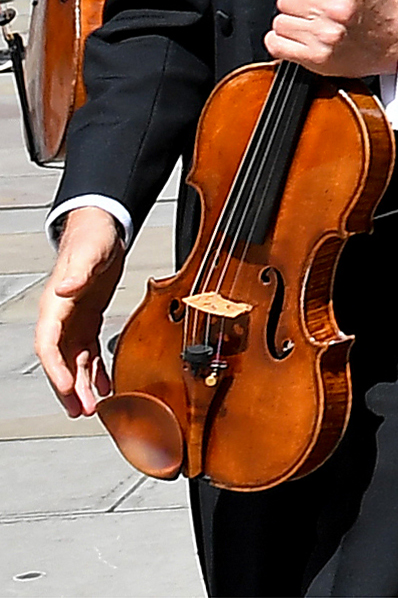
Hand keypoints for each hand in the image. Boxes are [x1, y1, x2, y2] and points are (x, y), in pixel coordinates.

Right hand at [33, 205, 120, 415]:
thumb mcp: (90, 254)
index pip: (48, 345)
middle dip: (68, 387)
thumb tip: (64, 290)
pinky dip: (97, 370)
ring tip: (90, 408)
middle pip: (59, 360)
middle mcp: (60, 318)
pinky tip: (105, 387)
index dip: (55, 369)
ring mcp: (73, 322)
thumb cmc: (92, 240)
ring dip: (81, 385)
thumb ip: (79, 273)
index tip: (67, 388)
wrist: (101, 230)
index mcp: (55, 306)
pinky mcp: (88, 320)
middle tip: (79, 411)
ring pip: (74, 361)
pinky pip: (90, 352)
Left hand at [266, 0, 397, 81]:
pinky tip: (299, 38)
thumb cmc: (378, 7)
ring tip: (310, 24)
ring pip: (279, 23)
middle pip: (285, 0)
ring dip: (290, 23)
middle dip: (294, 2)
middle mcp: (336, 8)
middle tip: (311, 6)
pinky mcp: (317, 57)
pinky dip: (282, 42)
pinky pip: (276, 45)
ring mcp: (325, 35)